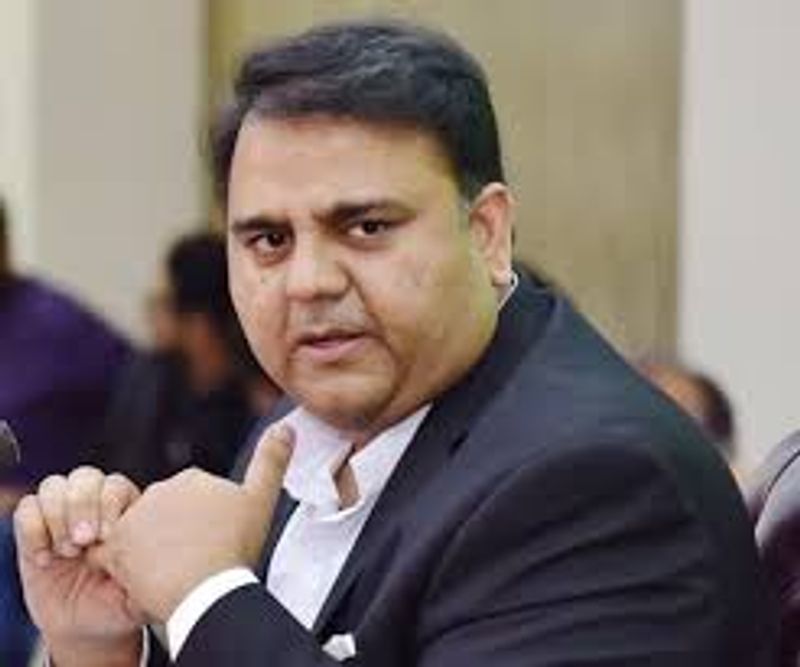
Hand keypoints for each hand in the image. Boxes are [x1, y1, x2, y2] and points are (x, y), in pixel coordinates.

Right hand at [14, 467, 144, 665]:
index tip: (108, 536)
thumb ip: (147, 566)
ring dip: (58, 516)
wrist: (85, 626)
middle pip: (85, 477)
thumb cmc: (120, 602)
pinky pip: (27, 509)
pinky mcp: (33, 530)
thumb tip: (156, 549)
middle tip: (84, 541)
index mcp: (126, 510)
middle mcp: (93, 505)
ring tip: (68, 552)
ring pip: (55, 486)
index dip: (109, 504)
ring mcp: (62, 514)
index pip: (116, 485)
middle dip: (82, 506)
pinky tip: (45, 559)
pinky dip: (33, 529)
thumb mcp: (140, 589)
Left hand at [99, 423, 293, 621]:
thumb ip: (272, 460)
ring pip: (142, 537)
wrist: (208, 590)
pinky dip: (128, 569)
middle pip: (164, 519)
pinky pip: (115, 557)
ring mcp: (136, 517)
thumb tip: (286, 427)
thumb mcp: (262, 500)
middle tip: (194, 564)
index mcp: (193, 479)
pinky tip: (147, 582)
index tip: (213, 547)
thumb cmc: (236, 548)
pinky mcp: (116, 545)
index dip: (203, 529)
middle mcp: (160, 490)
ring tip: (174, 577)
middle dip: (175, 539)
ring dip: (152, 554)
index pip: (192, 503)